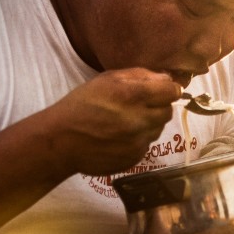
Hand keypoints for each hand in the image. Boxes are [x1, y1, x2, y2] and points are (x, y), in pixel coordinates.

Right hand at [47, 68, 181, 173]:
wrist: (61, 141)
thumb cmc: (81, 104)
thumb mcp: (106, 79)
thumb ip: (139, 75)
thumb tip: (166, 78)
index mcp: (133, 95)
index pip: (171, 91)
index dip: (168, 89)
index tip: (161, 90)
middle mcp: (140, 120)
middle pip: (167, 112)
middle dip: (158, 107)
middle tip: (140, 106)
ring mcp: (138, 142)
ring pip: (158, 129)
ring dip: (148, 124)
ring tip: (126, 122)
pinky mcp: (135, 158)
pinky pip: (146, 145)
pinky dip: (138, 140)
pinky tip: (120, 137)